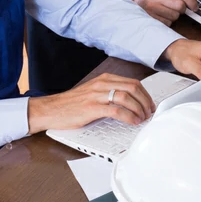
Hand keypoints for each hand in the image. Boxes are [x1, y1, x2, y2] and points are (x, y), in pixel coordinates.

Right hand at [27, 72, 154, 133]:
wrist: (50, 109)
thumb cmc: (71, 104)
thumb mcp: (93, 93)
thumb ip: (109, 93)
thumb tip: (130, 102)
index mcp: (104, 79)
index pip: (133, 82)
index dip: (145, 94)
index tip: (150, 104)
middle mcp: (102, 84)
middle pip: (133, 88)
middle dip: (146, 101)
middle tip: (149, 112)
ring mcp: (96, 95)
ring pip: (127, 97)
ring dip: (139, 109)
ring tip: (143, 118)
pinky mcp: (91, 108)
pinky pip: (116, 110)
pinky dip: (129, 116)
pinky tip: (133, 122)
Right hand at [133, 0, 198, 25]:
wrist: (138, 3)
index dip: (192, 2)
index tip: (195, 7)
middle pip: (180, 6)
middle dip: (183, 9)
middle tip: (179, 9)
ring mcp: (152, 8)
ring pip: (174, 16)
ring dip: (175, 16)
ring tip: (168, 11)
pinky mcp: (151, 19)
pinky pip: (168, 23)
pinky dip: (168, 21)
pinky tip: (163, 16)